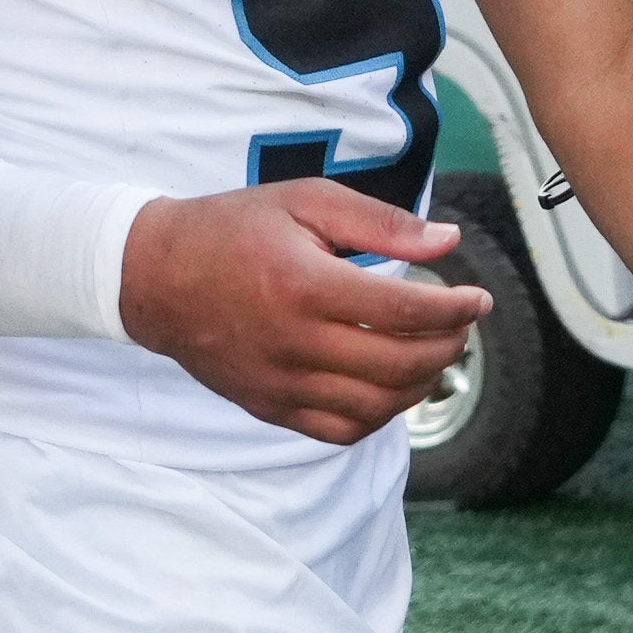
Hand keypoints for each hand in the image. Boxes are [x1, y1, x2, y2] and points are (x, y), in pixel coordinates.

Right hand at [117, 179, 491, 446]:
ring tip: (433, 355)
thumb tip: (447, 242)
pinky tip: (391, 386)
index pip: (402, 311)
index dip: (454, 309)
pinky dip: (379, 416)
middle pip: (398, 365)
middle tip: (461, 326)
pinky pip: (340, 431)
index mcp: (304, 284)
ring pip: (376, 407)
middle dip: (447, 347)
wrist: (155, 277)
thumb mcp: (305, 201)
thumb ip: (380, 223)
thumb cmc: (233, 230)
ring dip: (421, 385)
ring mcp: (280, 382)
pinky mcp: (269, 406)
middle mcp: (293, 342)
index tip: (478, 299)